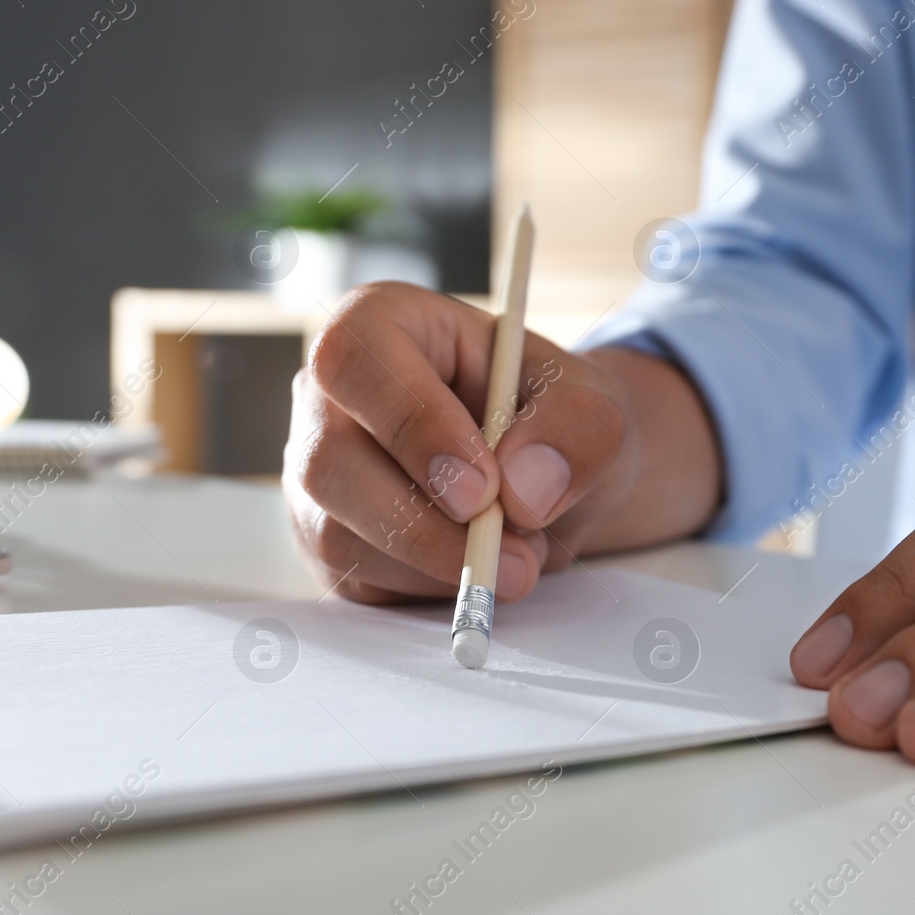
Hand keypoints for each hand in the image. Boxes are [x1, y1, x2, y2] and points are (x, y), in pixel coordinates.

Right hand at [283, 282, 719, 603]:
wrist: (547, 478)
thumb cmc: (555, 421)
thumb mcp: (595, 407)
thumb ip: (575, 431)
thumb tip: (522, 490)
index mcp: (380, 325)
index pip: (354, 359)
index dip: (413, 425)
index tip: (483, 488)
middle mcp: (329, 398)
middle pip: (328, 460)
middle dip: (424, 522)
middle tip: (515, 551)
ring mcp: (319, 474)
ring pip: (337, 534)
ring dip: (438, 563)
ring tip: (522, 553)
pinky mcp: (328, 541)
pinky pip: (356, 580)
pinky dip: (428, 590)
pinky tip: (478, 565)